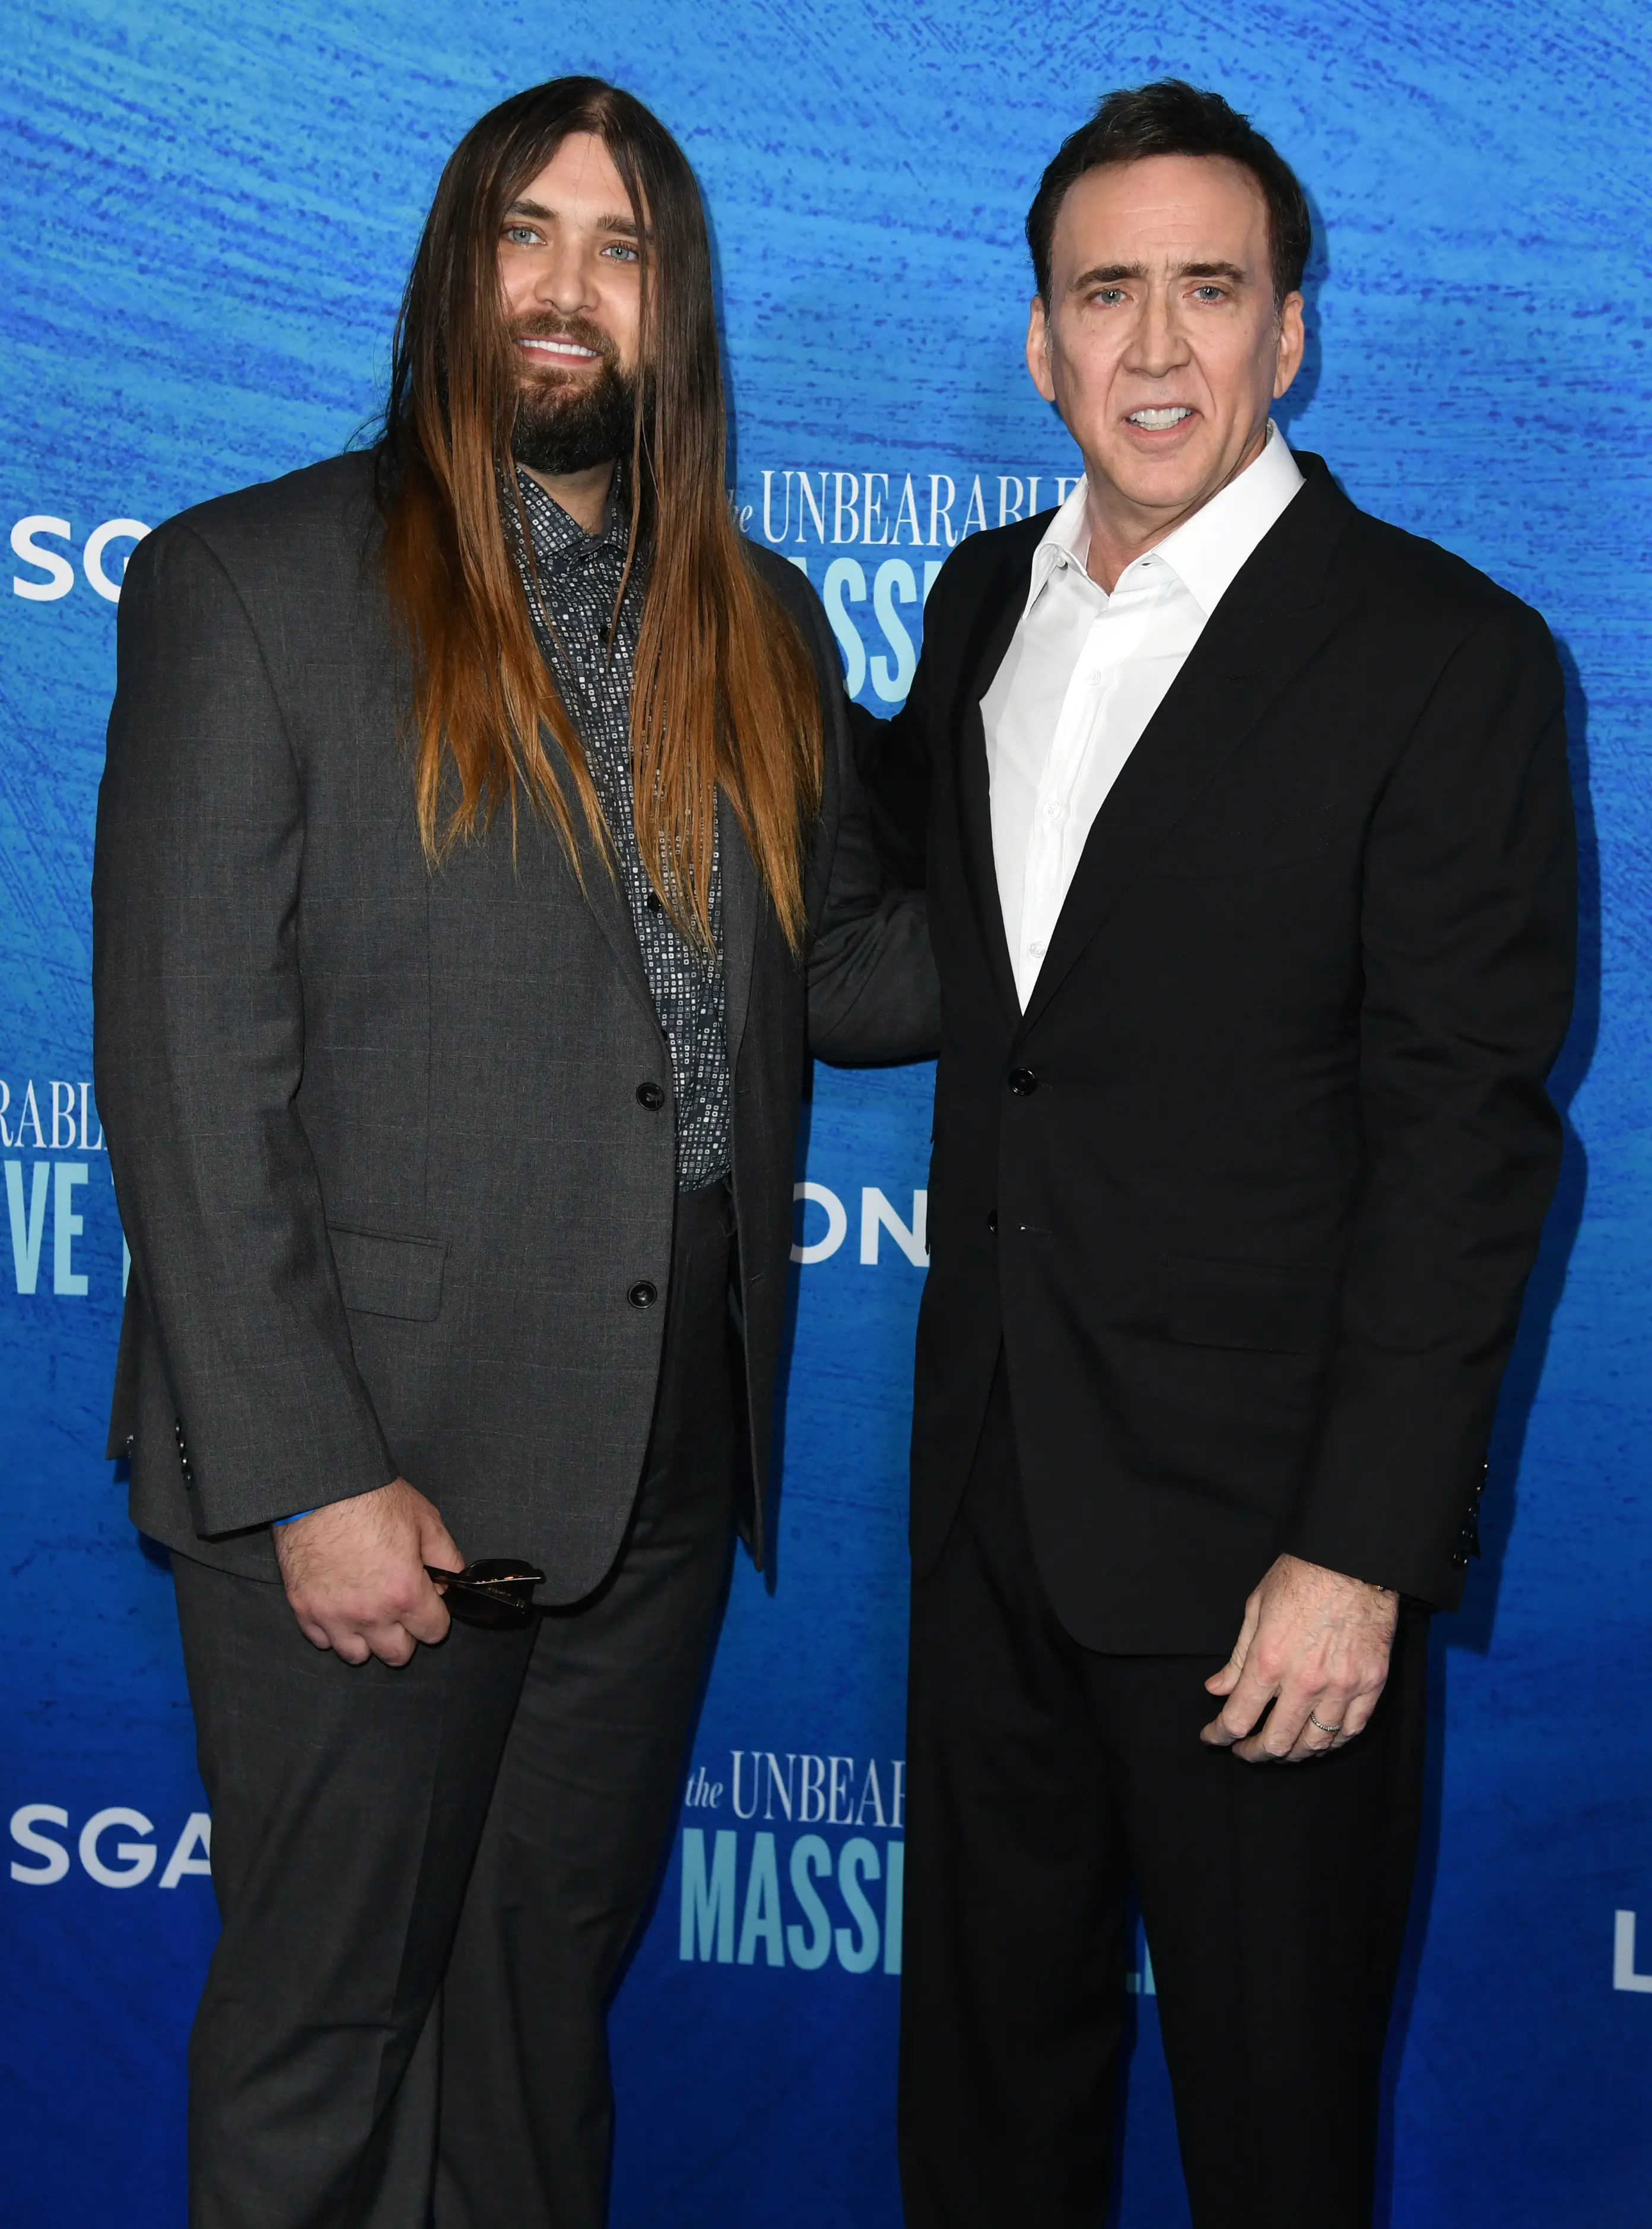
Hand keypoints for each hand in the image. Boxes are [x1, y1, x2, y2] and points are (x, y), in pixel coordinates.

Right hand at [273, 1478, 461, 1666]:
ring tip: (368, 1612)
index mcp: (405, 1593)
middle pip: (397, 1655)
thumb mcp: (426, 1519)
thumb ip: (446, 1557)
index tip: (429, 1602)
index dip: (435, 1616)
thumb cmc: (374, 1498)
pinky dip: (332, 1629)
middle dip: (405, 1635)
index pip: (434, 1632)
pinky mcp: (303, 1609)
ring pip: (356, 1655)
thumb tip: (449, 1582)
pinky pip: (322, 1640)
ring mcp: (333, 1616)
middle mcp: (370, 1614)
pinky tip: (339, 1605)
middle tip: (400, 1609)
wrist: (320, 1485)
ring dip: (367, 1639)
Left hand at [1200, 1553, 1397, 1763]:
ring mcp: (1342, 1687)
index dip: (1220, 1735)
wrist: (1353, 1559)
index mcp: (1269, 1661)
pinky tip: (1317, 1740)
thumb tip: (1217, 1688)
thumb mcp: (1256, 1609)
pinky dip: (1331, 1743)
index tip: (1213, 1737)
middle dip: (1254, 1753)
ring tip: (1280, 1750)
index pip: (1238, 1718)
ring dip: (1293, 1754)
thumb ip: (1238, 1657)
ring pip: (1315, 1744)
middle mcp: (1305, 1682)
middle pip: (1276, 1742)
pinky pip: (1350, 1730)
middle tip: (1246, 1751)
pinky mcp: (1371, 1684)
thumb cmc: (1301, 1576)